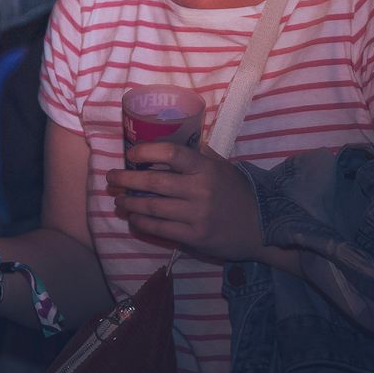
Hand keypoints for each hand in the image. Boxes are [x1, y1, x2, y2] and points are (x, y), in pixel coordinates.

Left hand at [106, 141, 260, 263]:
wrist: (261, 226)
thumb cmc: (237, 192)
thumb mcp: (222, 166)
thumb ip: (200, 153)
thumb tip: (176, 135)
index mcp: (205, 168)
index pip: (171, 152)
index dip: (146, 151)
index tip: (130, 153)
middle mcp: (199, 189)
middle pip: (154, 181)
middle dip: (127, 179)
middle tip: (111, 178)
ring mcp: (196, 215)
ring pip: (153, 207)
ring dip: (130, 203)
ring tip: (118, 200)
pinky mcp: (194, 237)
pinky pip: (160, 229)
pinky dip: (142, 223)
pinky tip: (133, 219)